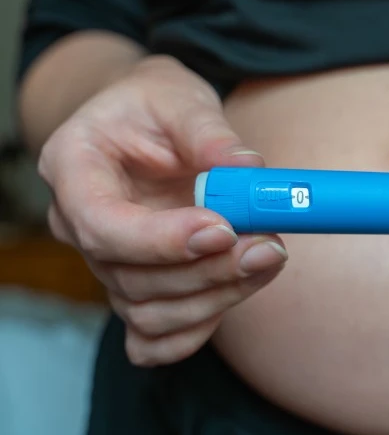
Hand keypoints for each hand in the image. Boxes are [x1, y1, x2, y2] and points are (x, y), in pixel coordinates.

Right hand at [38, 55, 287, 366]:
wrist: (147, 123)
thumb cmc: (155, 106)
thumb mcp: (179, 97)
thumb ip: (209, 133)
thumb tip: (250, 170)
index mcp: (73, 169)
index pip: (103, 225)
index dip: (163, 239)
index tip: (224, 229)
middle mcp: (79, 225)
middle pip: (133, 276)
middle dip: (208, 270)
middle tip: (268, 246)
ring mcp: (106, 264)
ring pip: (149, 311)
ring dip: (216, 296)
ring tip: (270, 258)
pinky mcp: (136, 289)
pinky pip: (152, 337)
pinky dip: (194, 332)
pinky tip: (238, 296)